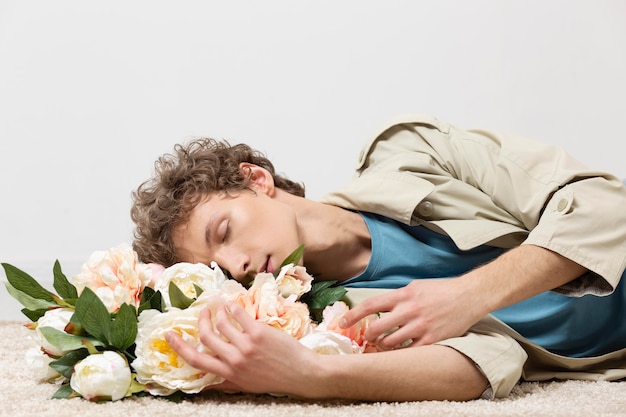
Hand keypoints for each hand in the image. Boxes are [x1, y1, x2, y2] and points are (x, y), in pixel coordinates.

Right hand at [166, 302, 319, 396]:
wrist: (301, 373)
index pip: (196, 360)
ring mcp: (246, 345)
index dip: (179, 347)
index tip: (169, 335)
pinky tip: (231, 304)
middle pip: (205, 336)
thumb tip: (204, 384)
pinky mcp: (259, 332)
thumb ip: (224, 383)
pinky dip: (232, 307)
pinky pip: (239, 314)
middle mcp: (234, 360)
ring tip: (218, 305)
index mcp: (228, 374)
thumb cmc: (273, 380)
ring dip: (216, 310)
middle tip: (203, 311)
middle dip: (200, 320)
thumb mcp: (245, 386)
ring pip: (221, 322)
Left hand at [339, 278, 482, 348]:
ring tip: (386, 344)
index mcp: (403, 295)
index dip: (353, 315)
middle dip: (369, 337)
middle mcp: (409, 310)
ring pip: (390, 343)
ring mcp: (420, 326)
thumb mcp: (416, 286)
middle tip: (369, 339)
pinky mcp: (432, 338)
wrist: (470, 295)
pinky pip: (409, 351)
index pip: (371, 305)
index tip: (341, 323)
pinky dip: (402, 352)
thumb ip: (398, 296)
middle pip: (377, 328)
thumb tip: (381, 306)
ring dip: (384, 346)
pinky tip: (403, 350)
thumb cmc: (442, 290)